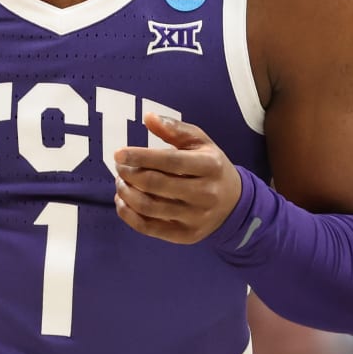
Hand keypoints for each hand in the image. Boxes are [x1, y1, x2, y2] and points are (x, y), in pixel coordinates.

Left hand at [113, 114, 244, 244]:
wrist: (233, 204)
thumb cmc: (210, 166)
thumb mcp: (200, 143)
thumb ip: (175, 130)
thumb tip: (148, 117)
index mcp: (210, 166)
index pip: (170, 161)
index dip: (140, 157)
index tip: (118, 154)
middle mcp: (205, 193)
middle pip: (155, 185)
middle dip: (129, 174)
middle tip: (119, 166)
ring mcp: (196, 218)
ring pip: (148, 207)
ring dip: (125, 193)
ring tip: (120, 181)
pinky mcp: (185, 235)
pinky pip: (148, 227)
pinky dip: (128, 214)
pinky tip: (122, 200)